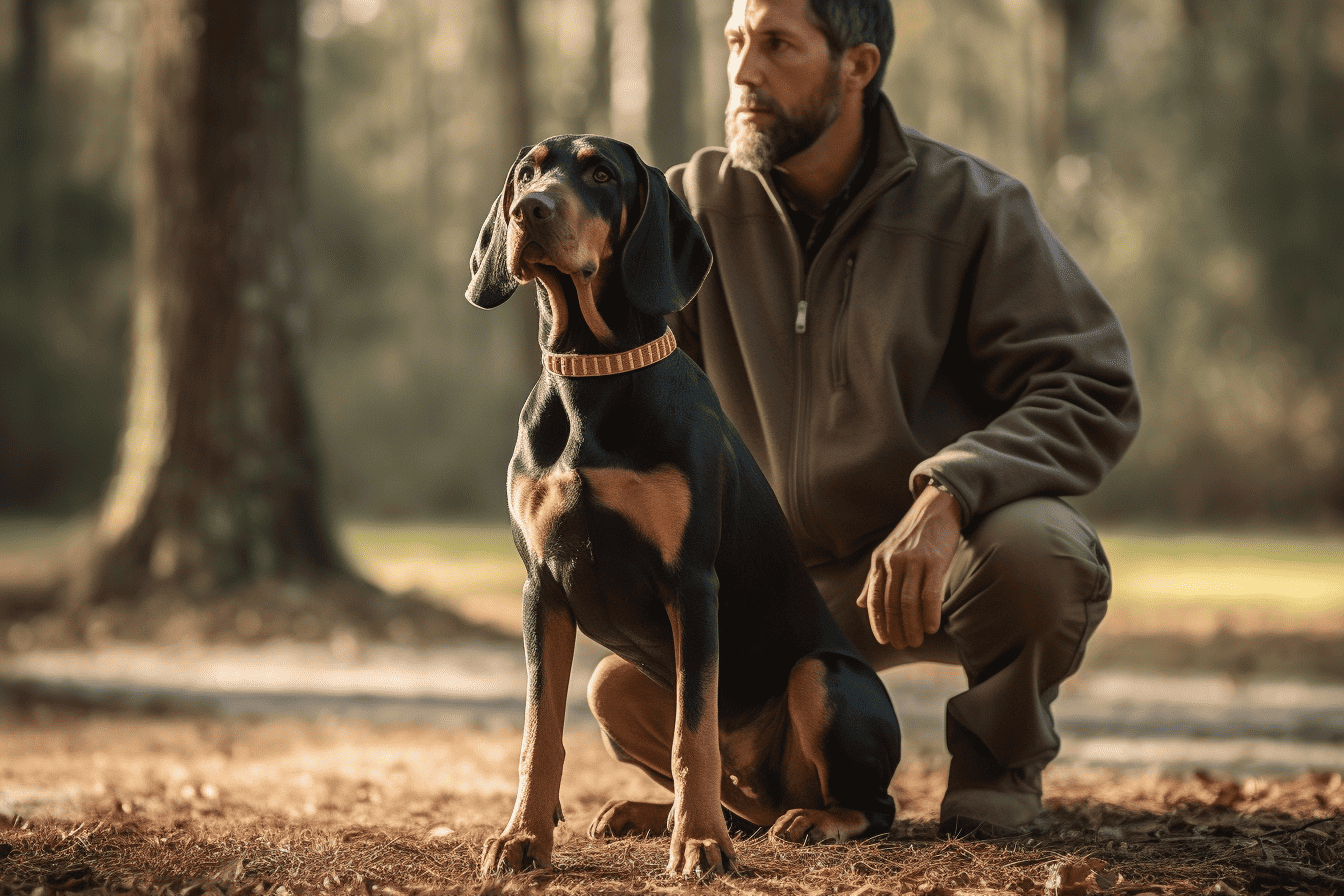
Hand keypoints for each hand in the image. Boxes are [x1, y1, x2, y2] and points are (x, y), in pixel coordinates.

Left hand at [856, 482, 961, 648]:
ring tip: (917, 641)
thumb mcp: (887, 554)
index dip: (878, 623)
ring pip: (907, 602)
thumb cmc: (913, 536)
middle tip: (903, 645)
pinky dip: (930, 614)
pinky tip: (933, 628)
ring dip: (912, 626)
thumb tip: (861, 604)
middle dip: (896, 629)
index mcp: (879, 561)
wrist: (936, 509)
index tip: (885, 641)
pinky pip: (929, 594)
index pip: (874, 599)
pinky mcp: (934, 561)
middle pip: (890, 604)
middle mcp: (892, 562)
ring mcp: (913, 561)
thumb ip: (874, 580)